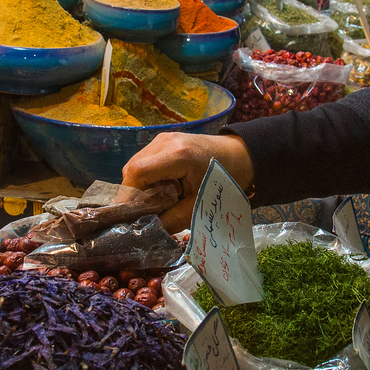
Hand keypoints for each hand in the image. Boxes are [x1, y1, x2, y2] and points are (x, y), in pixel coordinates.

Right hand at [122, 132, 254, 229]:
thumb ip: (173, 219)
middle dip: (134, 192)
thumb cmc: (225, 180)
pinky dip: (147, 177)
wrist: (240, 155)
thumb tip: (149, 231)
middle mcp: (166, 141)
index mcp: (178, 155)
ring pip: (135, 163)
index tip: (131, 215)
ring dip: (139, 185)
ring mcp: (163, 138)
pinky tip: (161, 188)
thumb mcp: (200, 205)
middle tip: (143, 212)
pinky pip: (145, 160)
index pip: (138, 171)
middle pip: (133, 167)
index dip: (129, 195)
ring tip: (155, 200)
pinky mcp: (164, 140)